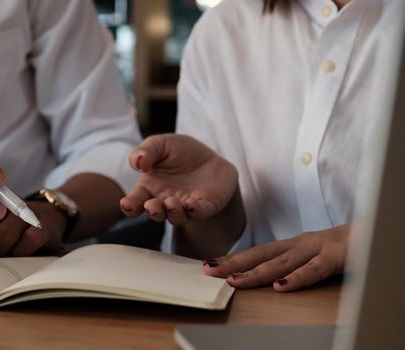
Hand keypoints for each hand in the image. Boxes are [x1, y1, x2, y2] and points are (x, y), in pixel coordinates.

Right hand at [120, 134, 237, 225]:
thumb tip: (139, 163)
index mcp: (149, 188)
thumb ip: (145, 151)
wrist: (208, 156)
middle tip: (151, 205)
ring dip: (173, 213)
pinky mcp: (206, 205)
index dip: (130, 206)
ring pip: (177, 217)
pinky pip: (200, 212)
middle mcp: (165, 201)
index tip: (126, 204)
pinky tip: (191, 204)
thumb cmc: (179, 152)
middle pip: (156, 213)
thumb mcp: (159, 144)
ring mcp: (185, 205)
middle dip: (153, 211)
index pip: (136, 201)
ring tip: (171, 203)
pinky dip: (196, 211)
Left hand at [203, 224, 350, 291]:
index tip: (208, 265)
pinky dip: (297, 278)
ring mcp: (317, 248)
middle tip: (209, 271)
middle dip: (233, 263)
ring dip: (256, 272)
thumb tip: (264, 278)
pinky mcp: (336, 257)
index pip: (256, 252)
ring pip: (281, 263)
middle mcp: (299, 244)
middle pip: (261, 255)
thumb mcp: (311, 255)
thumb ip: (290, 263)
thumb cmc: (342, 247)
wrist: (377, 231)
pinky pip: (314, 270)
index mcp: (292, 244)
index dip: (232, 258)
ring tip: (235, 280)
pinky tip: (281, 287)